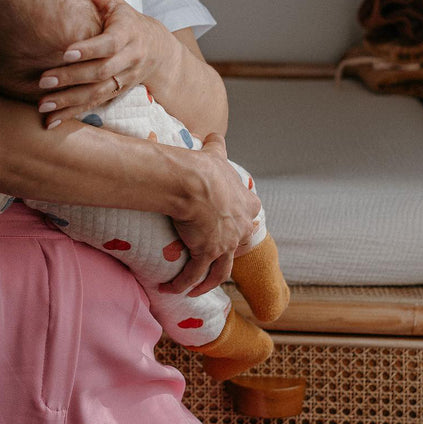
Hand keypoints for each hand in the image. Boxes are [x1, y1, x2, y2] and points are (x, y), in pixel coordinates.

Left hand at [38, 0, 166, 126]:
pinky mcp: (116, 94)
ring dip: (69, 102)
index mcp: (127, 33)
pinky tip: (52, 124)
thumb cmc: (127, 21)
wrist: (158, 51)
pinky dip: (73, 115)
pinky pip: (94, 107)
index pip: (108, 43)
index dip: (89, 49)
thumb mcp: (114, 2)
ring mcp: (123, 80)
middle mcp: (128, 59)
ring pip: (96, 94)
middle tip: (43, 81)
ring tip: (43, 107)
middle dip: (71, 78)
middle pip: (100, 72)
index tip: (65, 52)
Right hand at [164, 134, 260, 296]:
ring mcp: (225, 245)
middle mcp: (240, 228)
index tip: (239, 226)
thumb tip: (214, 133)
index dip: (244, 221)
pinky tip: (171, 289)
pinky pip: (194, 275)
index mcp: (246, 205)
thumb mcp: (216, 154)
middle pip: (240, 248)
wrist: (192, 183)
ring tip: (196, 290)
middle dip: (231, 255)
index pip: (251, 216)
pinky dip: (183, 284)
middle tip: (220, 261)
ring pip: (220, 272)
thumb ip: (218, 146)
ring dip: (208, 283)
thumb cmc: (205, 167)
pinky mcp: (205, 254)